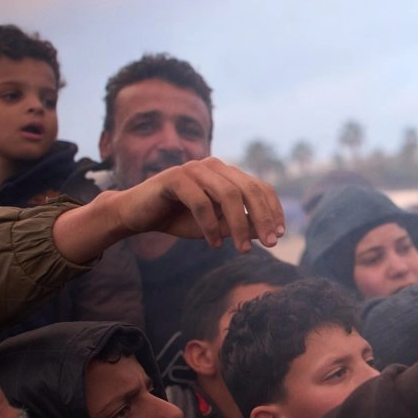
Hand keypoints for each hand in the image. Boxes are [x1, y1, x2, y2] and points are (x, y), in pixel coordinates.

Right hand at [106, 158, 283, 251]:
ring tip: (242, 250)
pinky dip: (210, 226)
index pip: (260, 187)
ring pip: (228, 195)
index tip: (280, 234)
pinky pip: (200, 202)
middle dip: (263, 218)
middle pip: (249, 189)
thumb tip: (270, 233)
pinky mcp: (174, 177)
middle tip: (270, 244)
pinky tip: (214, 244)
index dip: (274, 210)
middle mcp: (213, 167)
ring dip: (239, 225)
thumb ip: (241, 226)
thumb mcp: (217, 226)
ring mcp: (194, 169)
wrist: (138, 215)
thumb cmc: (180, 218)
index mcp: (227, 174)